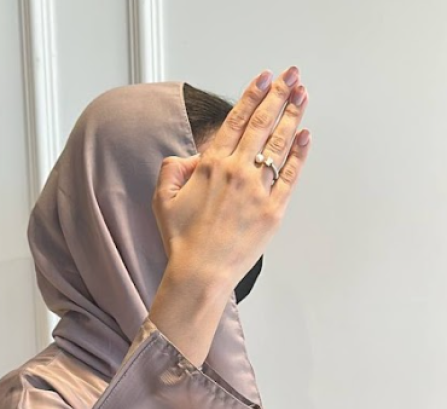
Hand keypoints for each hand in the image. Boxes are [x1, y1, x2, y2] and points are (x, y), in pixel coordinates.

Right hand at [152, 65, 311, 291]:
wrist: (200, 273)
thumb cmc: (182, 241)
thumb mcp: (162, 199)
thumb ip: (173, 169)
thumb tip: (190, 158)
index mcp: (212, 164)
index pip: (237, 119)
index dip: (253, 95)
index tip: (265, 78)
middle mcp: (237, 171)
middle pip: (262, 123)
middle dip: (279, 94)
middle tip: (292, 75)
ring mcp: (258, 190)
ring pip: (280, 144)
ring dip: (293, 115)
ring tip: (302, 95)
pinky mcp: (273, 210)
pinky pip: (291, 175)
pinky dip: (300, 154)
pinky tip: (305, 136)